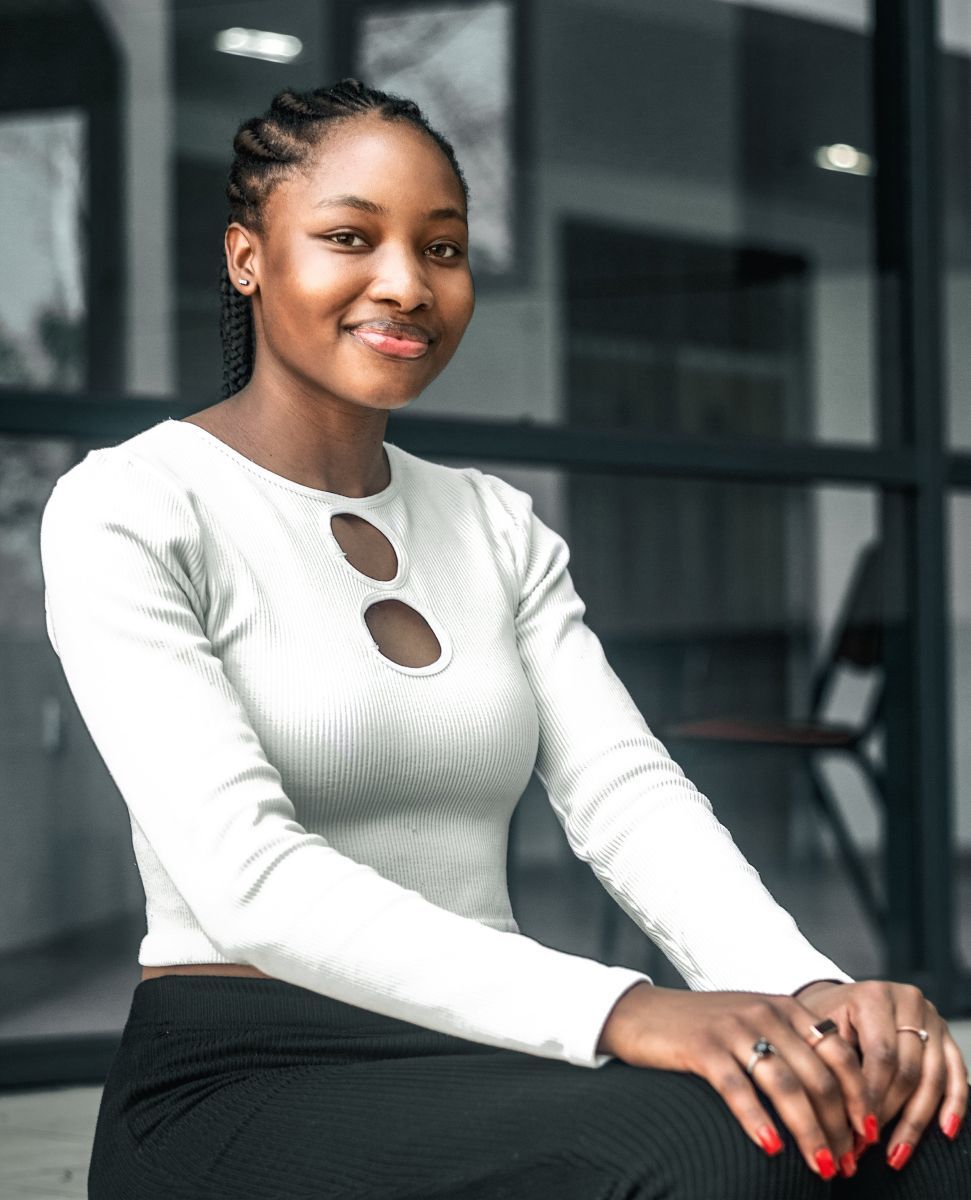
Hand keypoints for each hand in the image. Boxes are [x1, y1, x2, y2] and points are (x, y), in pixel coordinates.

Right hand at [597, 983, 871, 1179]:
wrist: (643, 1014)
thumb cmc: (705, 1030)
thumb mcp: (755, 1027)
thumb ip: (792, 1048)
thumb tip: (838, 1103)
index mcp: (785, 1007)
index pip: (840, 1052)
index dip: (861, 1096)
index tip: (870, 1136)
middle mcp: (765, 1012)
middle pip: (819, 1075)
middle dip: (840, 1126)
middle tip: (847, 1165)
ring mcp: (734, 1028)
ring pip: (786, 1086)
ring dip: (810, 1132)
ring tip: (823, 1168)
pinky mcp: (702, 1046)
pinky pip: (738, 1088)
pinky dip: (758, 1120)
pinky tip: (770, 1148)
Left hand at [792, 979, 968, 1169]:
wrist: (839, 1000)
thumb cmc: (825, 1019)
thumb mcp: (821, 1029)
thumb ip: (833, 1064)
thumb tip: (843, 1120)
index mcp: (874, 995)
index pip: (881, 1054)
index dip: (872, 1095)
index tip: (859, 1130)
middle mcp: (908, 1001)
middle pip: (908, 1069)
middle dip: (889, 1112)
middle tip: (870, 1145)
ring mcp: (931, 1017)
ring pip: (933, 1077)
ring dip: (916, 1120)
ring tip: (897, 1152)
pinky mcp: (945, 1034)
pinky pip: (956, 1073)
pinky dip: (954, 1104)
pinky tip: (945, 1131)